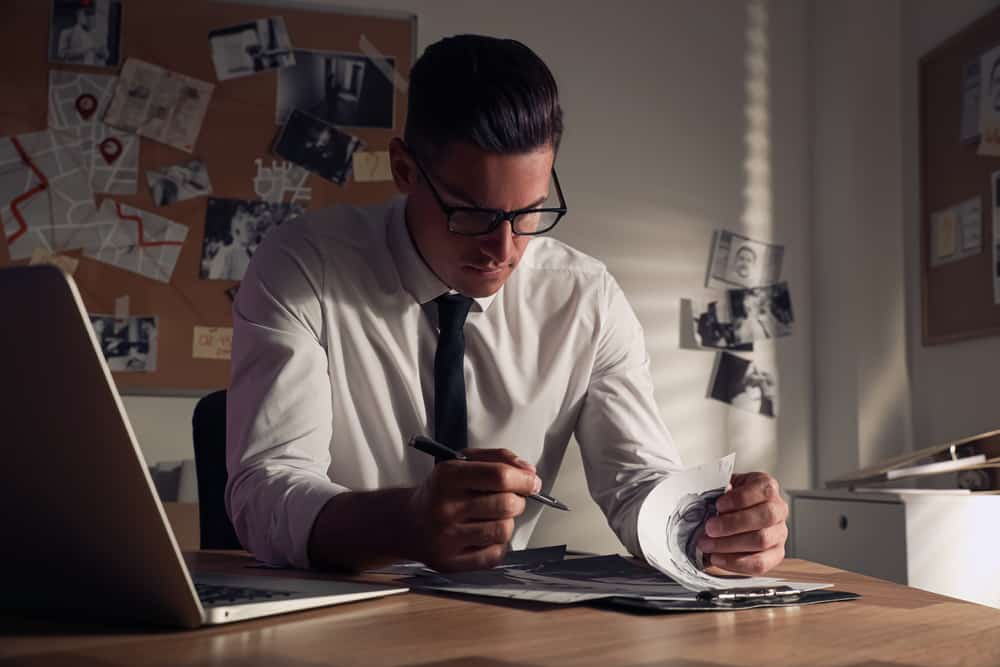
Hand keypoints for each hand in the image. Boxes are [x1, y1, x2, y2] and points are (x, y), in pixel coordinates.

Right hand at [407, 448, 540, 571]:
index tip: (532, 482)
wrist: (409, 523)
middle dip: (518, 500)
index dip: (523, 479)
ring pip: (503, 530)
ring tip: (493, 517)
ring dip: (507, 522)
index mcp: (447, 477)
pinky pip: (494, 555)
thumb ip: (497, 459)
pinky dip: (497, 544)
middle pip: (506, 504)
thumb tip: (529, 473)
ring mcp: (447, 538)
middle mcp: (445, 508)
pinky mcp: (451, 562)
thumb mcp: (461, 463)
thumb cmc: (441, 492)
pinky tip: (483, 536)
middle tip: (510, 499)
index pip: (499, 476)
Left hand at [697, 472, 787, 574]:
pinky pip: (760, 564)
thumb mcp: (723, 488)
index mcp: (767, 487)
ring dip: (729, 545)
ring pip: (762, 541)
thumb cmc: (728, 500)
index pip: (763, 491)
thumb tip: (708, 503)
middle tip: (709, 528)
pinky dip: (735, 563)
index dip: (739, 499)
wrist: (732, 514)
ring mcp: (779, 533)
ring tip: (708, 544)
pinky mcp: (775, 554)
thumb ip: (718, 492)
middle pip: (765, 517)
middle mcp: (778, 510)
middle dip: (732, 524)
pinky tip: (718, 558)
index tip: (718, 505)